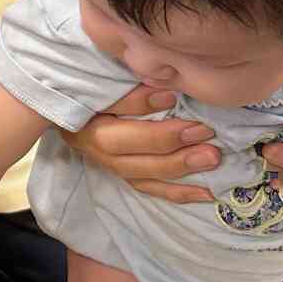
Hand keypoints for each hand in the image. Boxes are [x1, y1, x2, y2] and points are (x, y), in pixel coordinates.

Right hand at [63, 85, 219, 204]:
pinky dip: (180, 192)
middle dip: (174, 147)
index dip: (151, 117)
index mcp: (93, 130)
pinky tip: (207, 192)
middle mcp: (102, 154)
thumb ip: (131, 93)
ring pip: (147, 177)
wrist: (69, 117)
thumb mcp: (101, 89)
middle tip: (207, 134)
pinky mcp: (128, 178)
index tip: (177, 101)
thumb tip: (166, 92)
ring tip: (212, 160)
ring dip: (181, 171)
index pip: (125, 128)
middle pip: (139, 159)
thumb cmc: (90, 95)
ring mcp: (115, 169)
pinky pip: (153, 189)